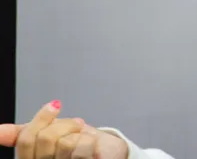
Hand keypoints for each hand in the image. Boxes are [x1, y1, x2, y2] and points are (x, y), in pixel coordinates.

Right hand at [0, 100, 128, 158]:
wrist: (110, 154)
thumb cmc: (80, 145)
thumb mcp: (52, 135)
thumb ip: (26, 133)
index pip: (25, 141)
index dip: (40, 120)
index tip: (55, 104)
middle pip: (44, 138)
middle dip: (64, 125)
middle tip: (76, 125)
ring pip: (63, 143)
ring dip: (79, 133)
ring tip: (85, 137)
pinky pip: (82, 148)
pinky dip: (91, 141)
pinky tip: (94, 148)